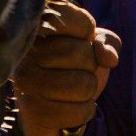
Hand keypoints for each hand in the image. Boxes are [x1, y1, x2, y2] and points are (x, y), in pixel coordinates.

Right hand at [11, 0, 120, 135]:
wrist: (45, 112)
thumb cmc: (70, 70)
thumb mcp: (90, 48)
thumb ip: (106, 42)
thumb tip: (109, 58)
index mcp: (39, 24)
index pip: (82, 22)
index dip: (88, 34)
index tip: (76, 40)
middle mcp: (27, 48)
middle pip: (82, 53)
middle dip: (90, 67)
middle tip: (73, 70)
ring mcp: (26, 78)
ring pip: (83, 84)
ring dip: (88, 92)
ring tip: (71, 90)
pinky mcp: (31, 109)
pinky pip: (80, 111)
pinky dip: (84, 112)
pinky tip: (68, 108)